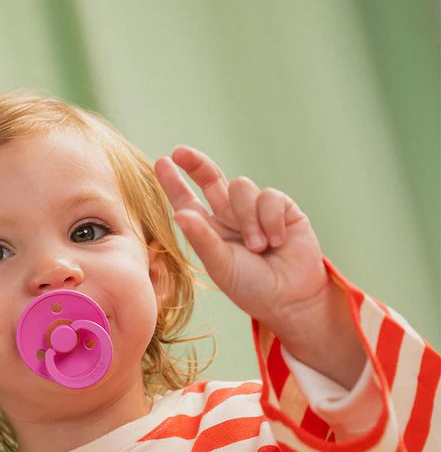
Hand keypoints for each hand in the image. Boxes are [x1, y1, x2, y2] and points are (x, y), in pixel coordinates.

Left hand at [154, 146, 331, 330]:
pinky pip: (269, 197)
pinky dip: (271, 219)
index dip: (174, 183)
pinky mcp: (283, 208)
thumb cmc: (251, 288)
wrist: (291, 298)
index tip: (161, 162)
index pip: (188, 201)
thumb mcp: (221, 265)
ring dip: (248, 218)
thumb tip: (179, 213)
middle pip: (210, 178)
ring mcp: (255, 210)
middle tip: (180, 153)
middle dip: (196, 164)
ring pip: (241, 187)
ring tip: (258, 248)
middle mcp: (230, 216)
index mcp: (209, 231)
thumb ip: (202, 239)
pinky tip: (278, 241)